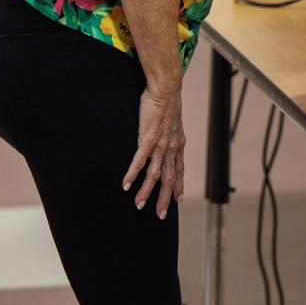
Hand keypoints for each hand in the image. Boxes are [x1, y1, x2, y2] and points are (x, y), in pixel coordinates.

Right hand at [122, 86, 184, 218]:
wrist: (166, 88)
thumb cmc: (167, 104)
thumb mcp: (173, 123)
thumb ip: (170, 136)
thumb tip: (168, 143)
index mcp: (178, 143)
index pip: (179, 169)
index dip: (178, 185)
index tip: (177, 200)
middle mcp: (171, 147)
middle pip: (169, 178)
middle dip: (164, 198)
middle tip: (160, 215)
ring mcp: (160, 143)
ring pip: (154, 174)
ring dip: (146, 191)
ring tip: (139, 205)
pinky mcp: (147, 138)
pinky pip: (140, 160)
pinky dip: (133, 174)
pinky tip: (126, 185)